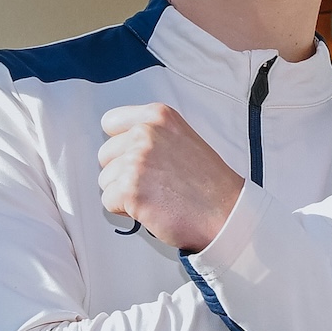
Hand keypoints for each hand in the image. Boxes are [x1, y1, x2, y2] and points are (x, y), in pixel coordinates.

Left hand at [97, 104, 245, 252]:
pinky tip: (151, 207)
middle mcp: (145, 133)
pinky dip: (126, 211)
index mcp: (159, 116)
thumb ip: (153, 135)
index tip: (133, 156)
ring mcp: (136, 160)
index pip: (111, 122)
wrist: (226, 213)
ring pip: (105, 180)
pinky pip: (108, 202)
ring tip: (155, 195)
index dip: (120, 145)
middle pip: (105, 154)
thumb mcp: (183, 139)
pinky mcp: (130, 189)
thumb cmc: (209, 184)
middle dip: (121, 171)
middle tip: (152, 182)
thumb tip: (123, 144)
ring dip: (124, 193)